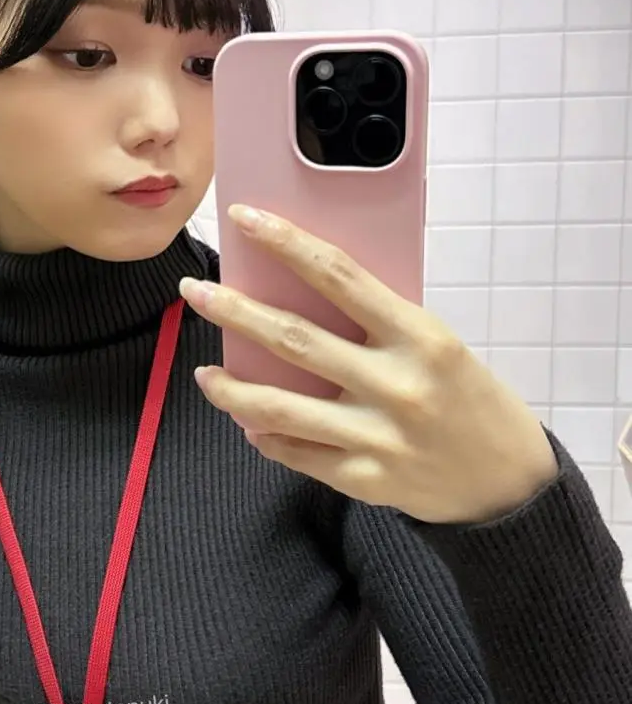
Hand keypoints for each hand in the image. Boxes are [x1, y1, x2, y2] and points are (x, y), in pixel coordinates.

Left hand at [179, 205, 557, 524]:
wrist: (508, 484)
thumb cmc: (471, 401)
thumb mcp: (438, 348)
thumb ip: (380, 327)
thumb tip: (305, 300)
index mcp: (419, 336)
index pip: (338, 275)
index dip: (286, 243)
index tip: (246, 220)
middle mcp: (395, 384)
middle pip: (293, 338)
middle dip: (233, 311)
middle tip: (194, 292)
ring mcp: (377, 436)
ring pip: (280, 406)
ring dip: (231, 389)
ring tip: (204, 375)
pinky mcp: (364, 479)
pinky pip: (298, 453)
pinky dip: (267, 436)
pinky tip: (249, 423)